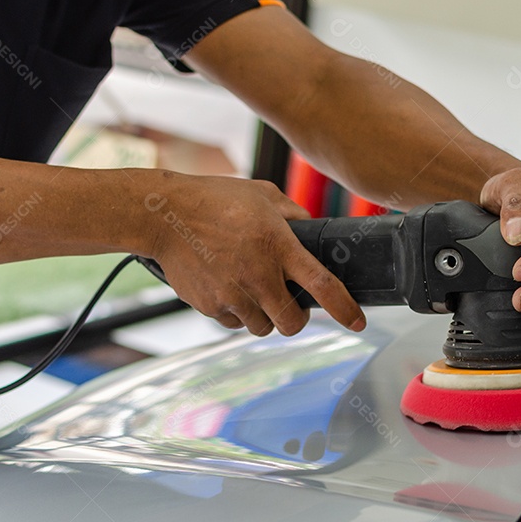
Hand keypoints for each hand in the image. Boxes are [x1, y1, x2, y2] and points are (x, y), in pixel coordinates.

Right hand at [146, 174, 364, 336]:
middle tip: (290, 305)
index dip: (345, 309)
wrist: (163, 215)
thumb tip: (311, 228)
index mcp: (279, 246)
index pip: (322, 285)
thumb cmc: (213, 199)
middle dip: (296, 319)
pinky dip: (237, 314)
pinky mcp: (210, 306)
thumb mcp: (262, 194)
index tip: (357, 322)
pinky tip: (227, 288)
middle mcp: (258, 275)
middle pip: (293, 323)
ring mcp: (232, 294)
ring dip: (264, 316)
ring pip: (262, 327)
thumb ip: (292, 214)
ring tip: (251, 290)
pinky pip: (233, 323)